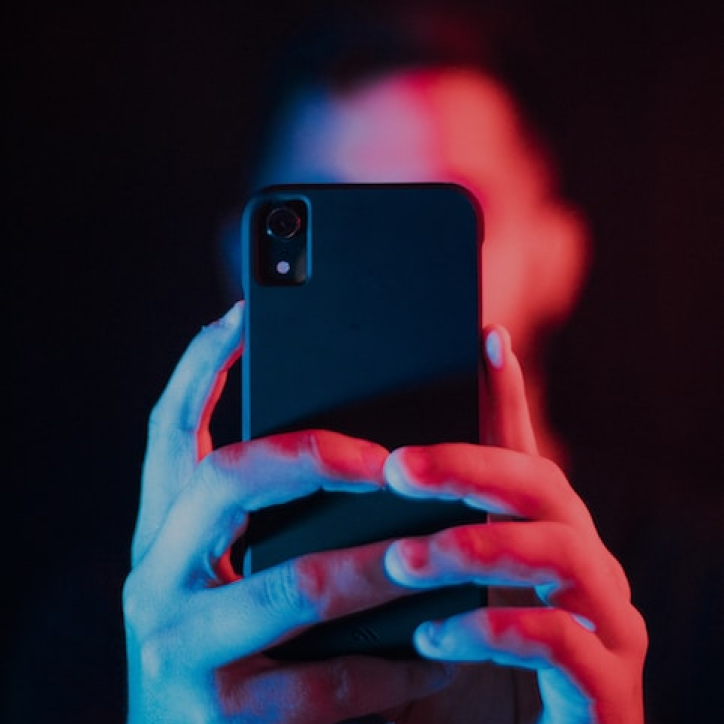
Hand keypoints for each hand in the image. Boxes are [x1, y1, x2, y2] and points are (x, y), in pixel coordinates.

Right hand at [123, 302, 455, 723]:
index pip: (169, 429)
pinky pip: (327, 681)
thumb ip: (280, 518)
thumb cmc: (240, 651)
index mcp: (164, 532)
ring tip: (448, 548)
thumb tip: (371, 448)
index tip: (246, 312)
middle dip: (317, 454)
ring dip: (386, 564)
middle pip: (228, 480)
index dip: (201, 365)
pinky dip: (395, 664)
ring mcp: (178, 647)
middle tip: (391, 460)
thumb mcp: (237, 574)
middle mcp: (155, 577)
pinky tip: (440, 655)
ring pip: (297, 582)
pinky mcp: (217, 717)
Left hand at [378, 326, 647, 723]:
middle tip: (399, 467)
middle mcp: (586, 572)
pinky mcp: (609, 693)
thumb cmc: (466, 687)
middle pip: (544, 489)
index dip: (508, 396)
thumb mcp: (432, 612)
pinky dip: (493, 632)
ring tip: (403, 559)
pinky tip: (433, 638)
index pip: (525, 456)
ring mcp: (606, 629)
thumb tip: (353, 499)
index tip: (483, 339)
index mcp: (543, 543)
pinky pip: (563, 644)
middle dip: (472, 470)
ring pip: (562, 554)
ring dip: (476, 547)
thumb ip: (410, 553)